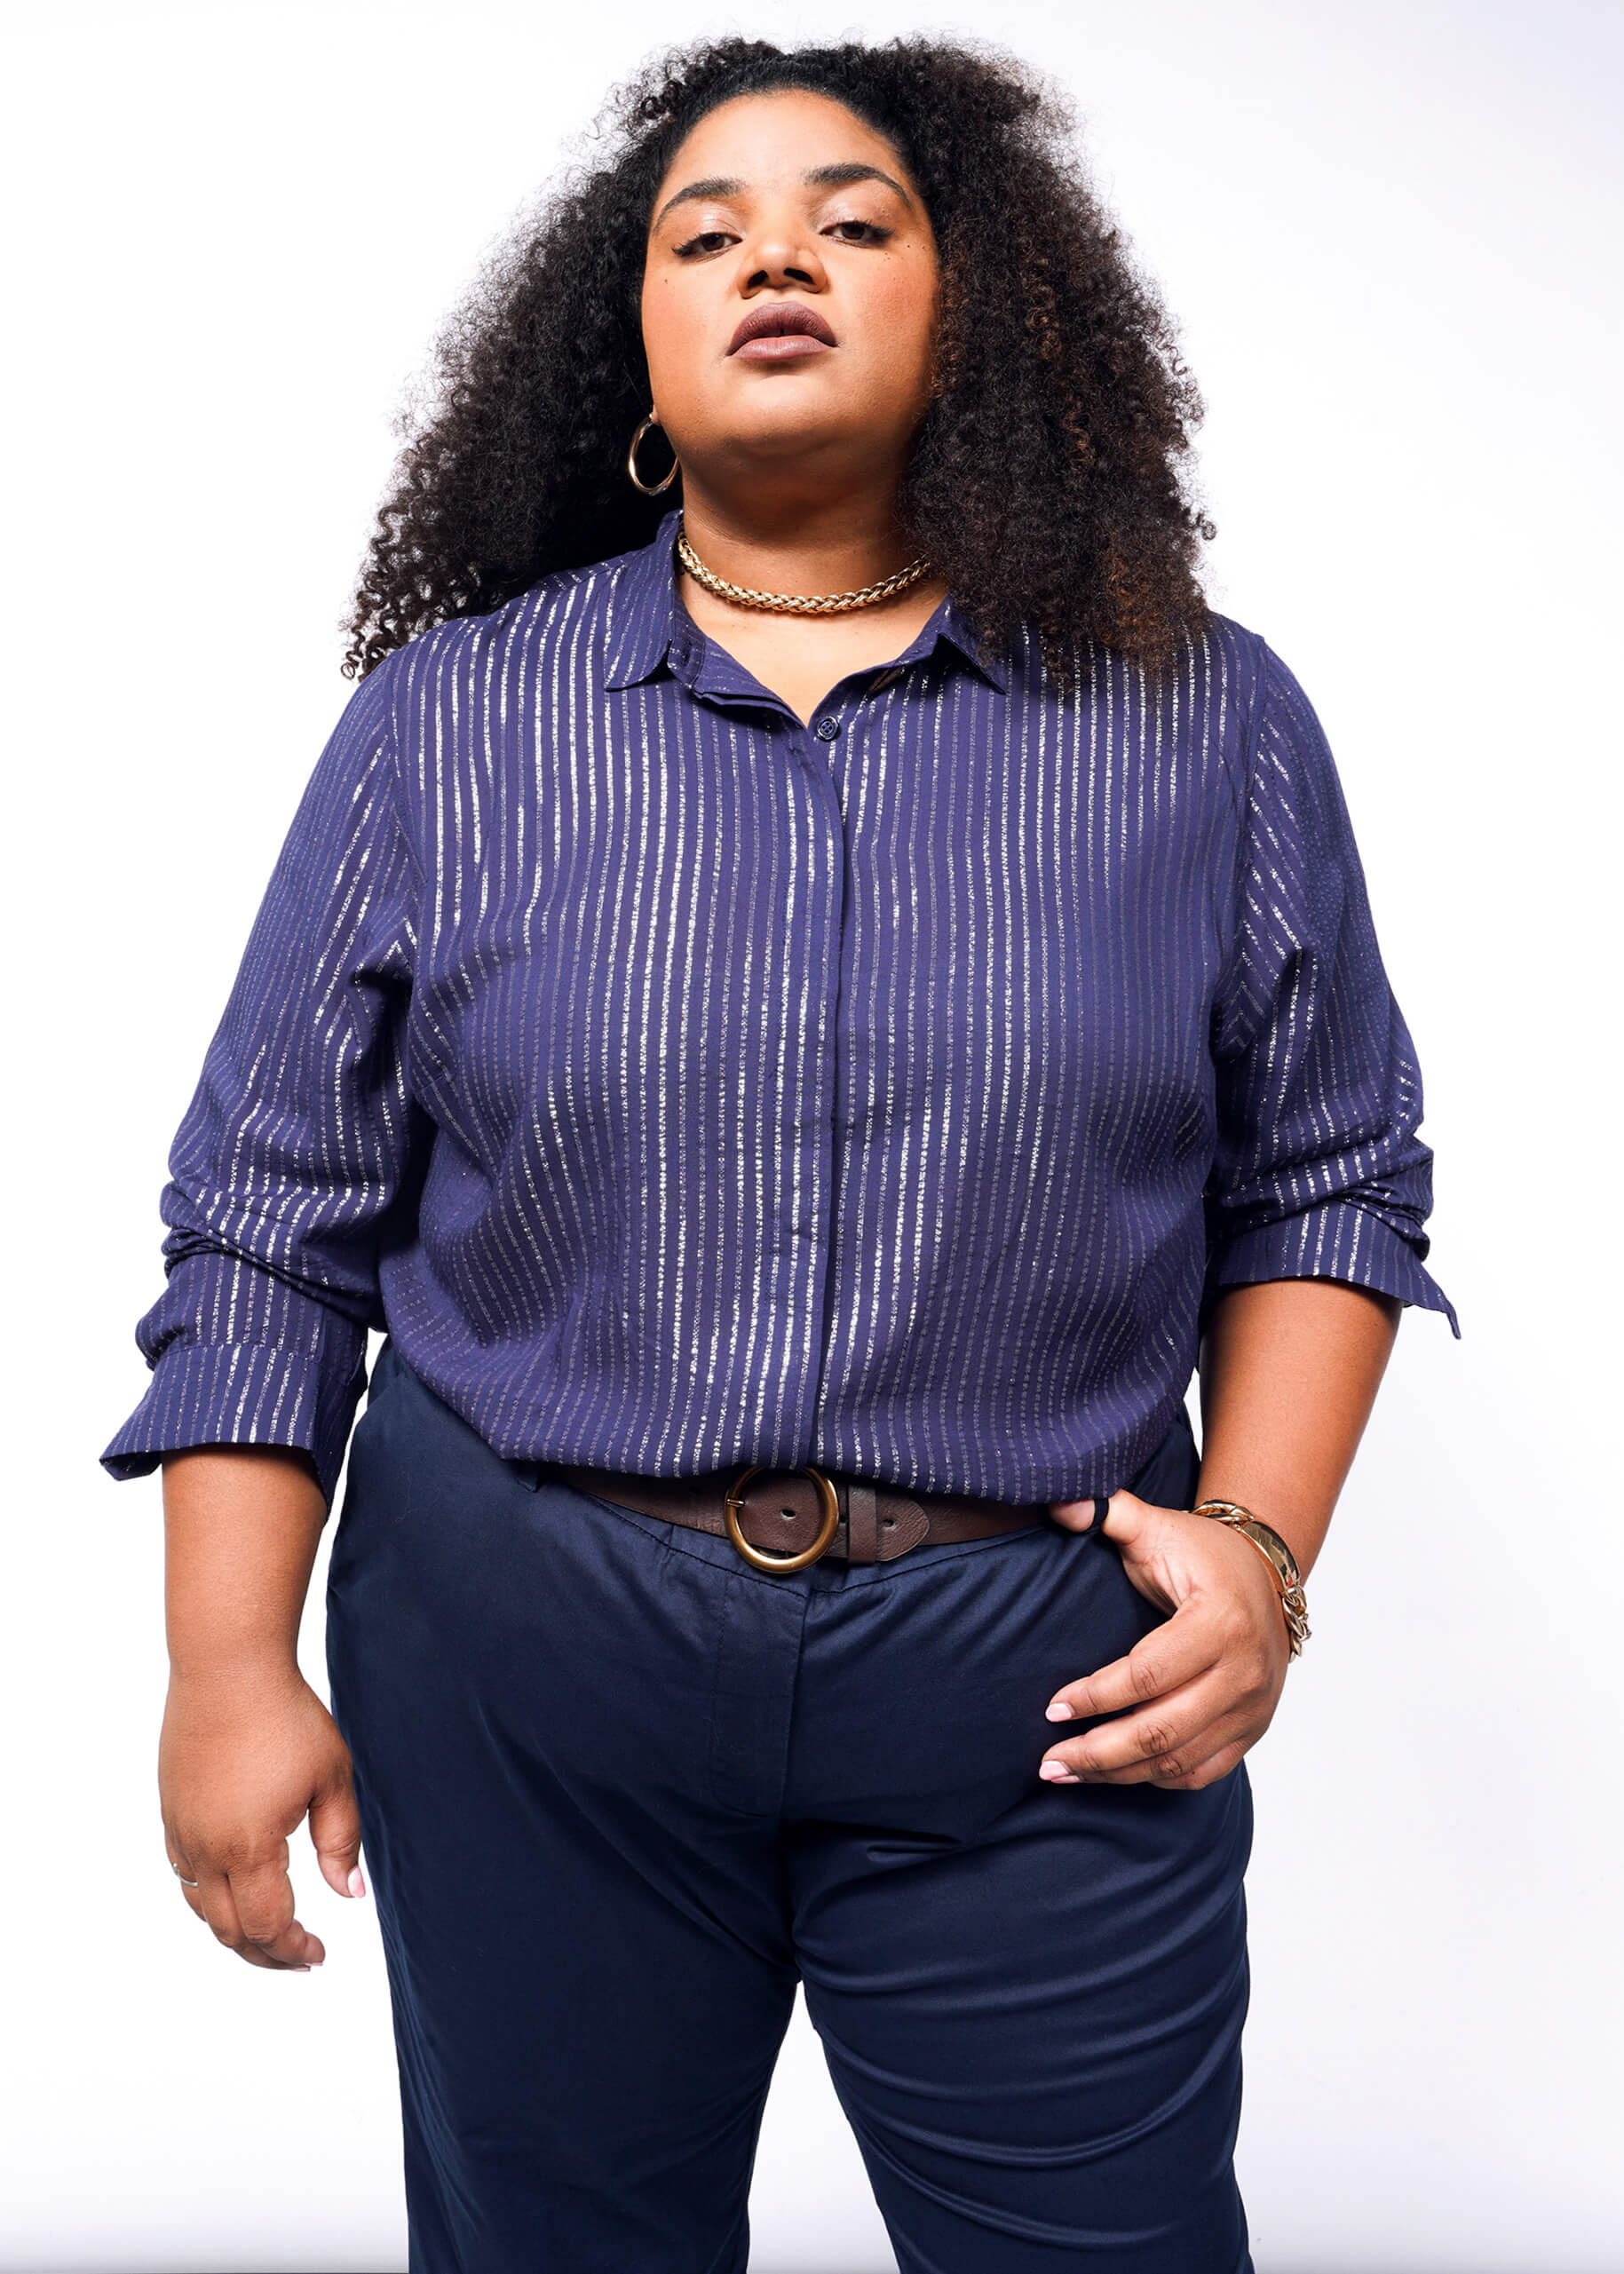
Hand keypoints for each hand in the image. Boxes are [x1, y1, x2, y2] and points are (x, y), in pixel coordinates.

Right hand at [160, 1661, 365, 1968]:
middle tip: (300, 1958)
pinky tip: (238, 1891)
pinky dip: (210, 1900)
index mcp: (249, 1848)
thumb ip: (340, 1842)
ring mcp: (181, 1832)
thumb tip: (349, 1895)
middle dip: (267, 1954)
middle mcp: (206, 1850)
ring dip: (235, 1932)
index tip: (320, 1955)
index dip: (294, 1949)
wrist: (227, 1668)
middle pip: (230, 1931)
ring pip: (201, 1909)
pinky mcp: (170, 1812)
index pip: (269, 1926)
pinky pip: (185, 1876)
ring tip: (271, 1936)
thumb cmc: (287, 1717)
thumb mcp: (331, 1778)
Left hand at [1038, 1490, 1290, 1789]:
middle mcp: (1244, 1672)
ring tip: (1068, 1772)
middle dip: (1099, 1752)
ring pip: (1179, 1759)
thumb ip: (1111, 1512)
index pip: (1148, 1674)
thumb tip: (1058, 1501)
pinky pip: (1202, 1771)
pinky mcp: (1253, 1729)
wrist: (1265, 1573)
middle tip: (1049, 1761)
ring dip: (1119, 1773)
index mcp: (1220, 1622)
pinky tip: (1118, 1773)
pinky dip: (1157, 1776)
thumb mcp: (1159, 1527)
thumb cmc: (1203, 1553)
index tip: (1052, 1707)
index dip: (1096, 1696)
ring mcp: (1252, 1707)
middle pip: (1162, 1729)